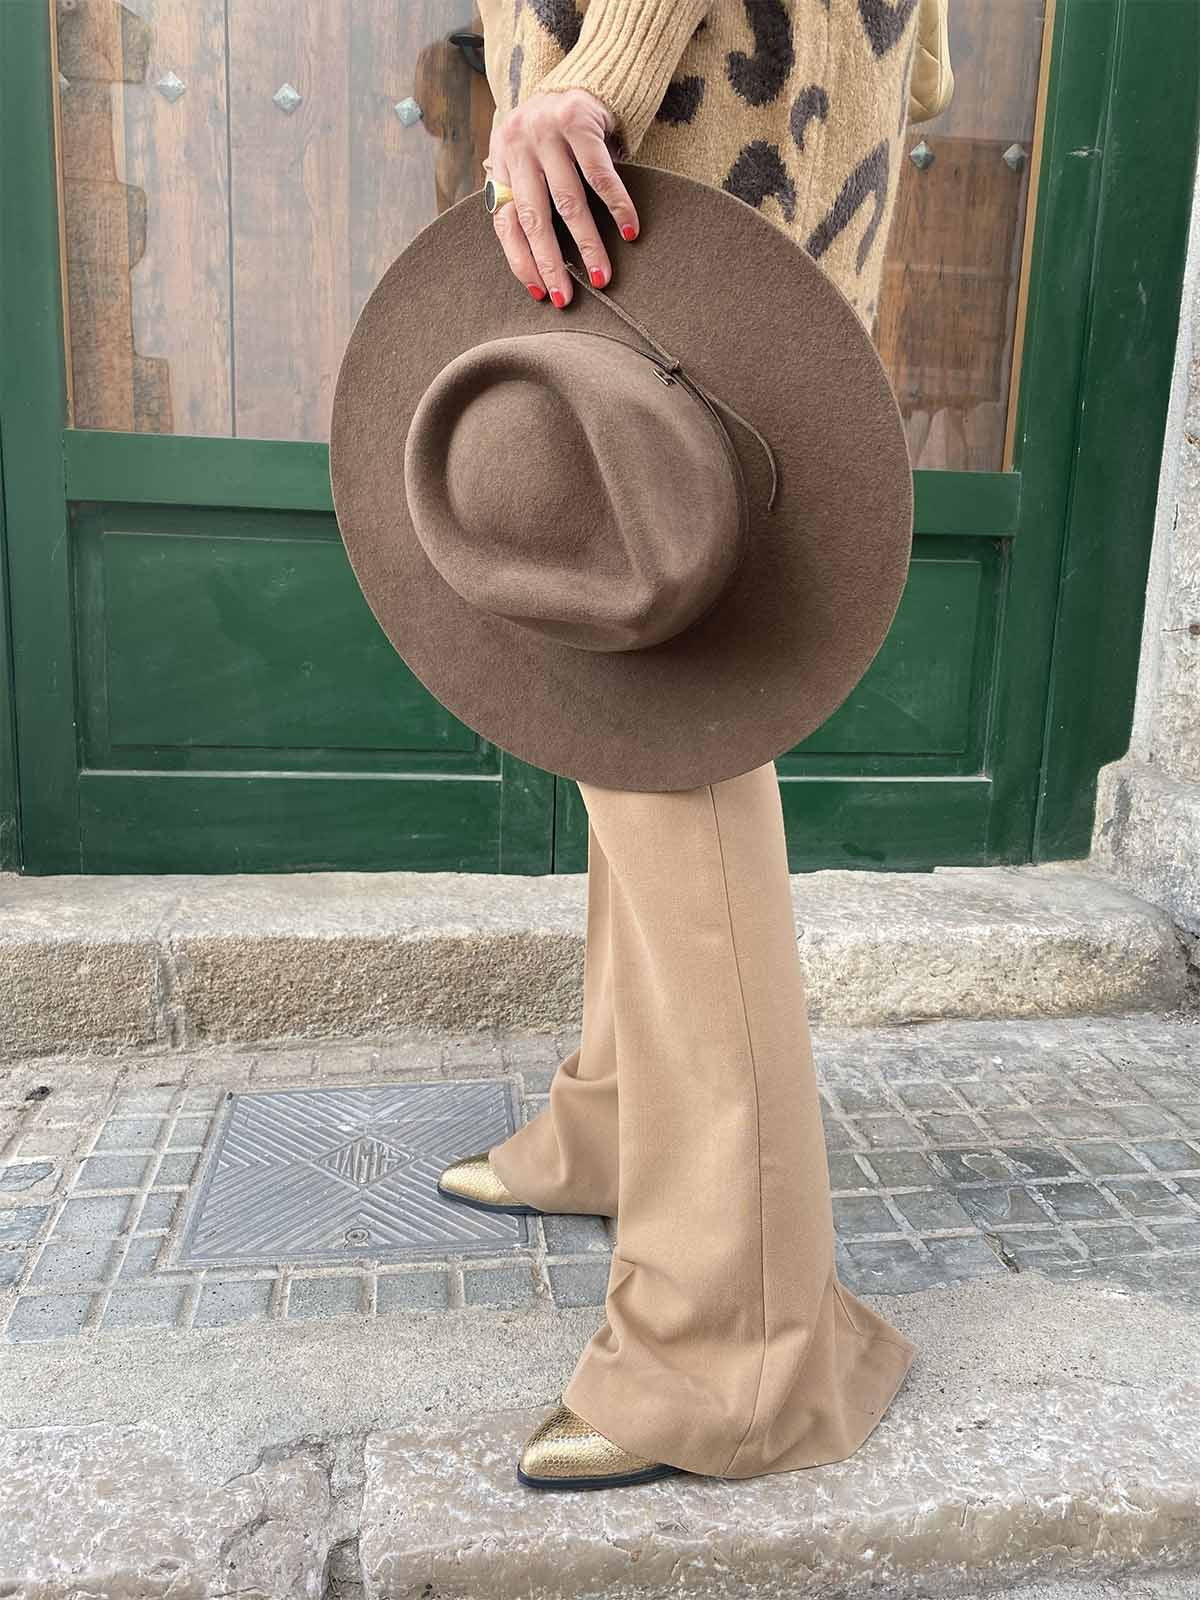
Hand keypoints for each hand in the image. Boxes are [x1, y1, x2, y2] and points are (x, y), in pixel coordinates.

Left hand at [487, 88, 639, 307]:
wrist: (581, 77)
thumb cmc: (554, 134)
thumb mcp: (528, 159)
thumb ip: (525, 196)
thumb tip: (537, 262)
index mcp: (501, 161)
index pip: (505, 222)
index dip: (521, 260)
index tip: (539, 292)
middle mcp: (518, 146)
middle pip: (533, 217)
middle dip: (550, 263)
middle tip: (565, 298)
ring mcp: (547, 132)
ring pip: (568, 201)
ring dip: (587, 244)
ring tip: (602, 275)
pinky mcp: (578, 120)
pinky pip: (600, 174)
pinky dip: (617, 205)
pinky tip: (629, 230)